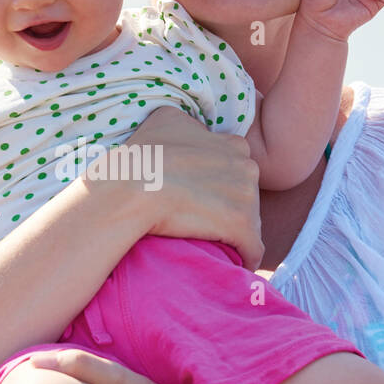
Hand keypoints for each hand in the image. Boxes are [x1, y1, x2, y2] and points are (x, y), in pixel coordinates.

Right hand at [124, 106, 262, 269]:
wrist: (130, 187)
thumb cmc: (141, 157)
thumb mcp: (167, 119)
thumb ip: (190, 123)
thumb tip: (192, 128)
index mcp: (234, 144)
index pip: (238, 169)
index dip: (222, 184)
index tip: (205, 197)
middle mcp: (246, 165)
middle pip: (247, 195)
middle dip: (231, 208)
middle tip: (205, 221)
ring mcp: (246, 196)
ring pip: (251, 222)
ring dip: (236, 234)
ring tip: (212, 243)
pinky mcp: (241, 226)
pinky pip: (253, 249)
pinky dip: (245, 257)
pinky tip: (233, 264)